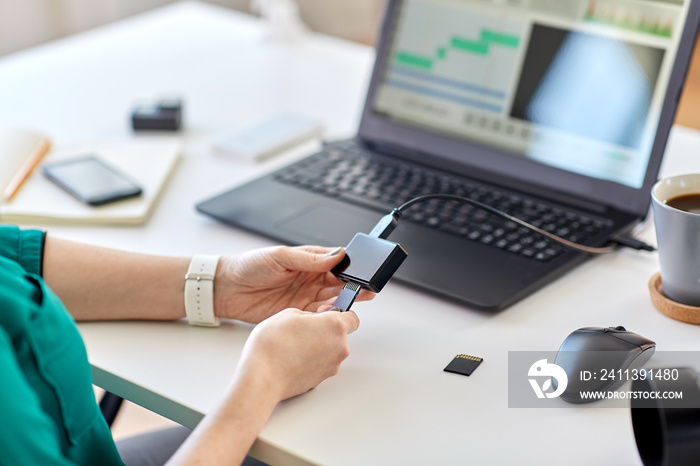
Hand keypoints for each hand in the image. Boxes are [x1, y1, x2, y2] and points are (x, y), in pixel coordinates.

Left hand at [214, 245, 373, 322]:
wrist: (227, 289)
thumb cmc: (250, 266)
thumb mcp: (280, 256)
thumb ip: (309, 259)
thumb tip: (337, 254)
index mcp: (309, 260)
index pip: (337, 264)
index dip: (349, 269)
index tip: (360, 274)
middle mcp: (310, 278)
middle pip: (339, 284)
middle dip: (352, 288)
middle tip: (363, 292)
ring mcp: (305, 296)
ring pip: (332, 301)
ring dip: (341, 303)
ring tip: (348, 305)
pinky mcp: (297, 313)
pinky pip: (317, 316)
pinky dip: (325, 316)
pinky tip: (330, 315)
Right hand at [235, 308, 359, 399]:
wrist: (262, 378)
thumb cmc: (273, 346)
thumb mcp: (289, 313)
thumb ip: (310, 314)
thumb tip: (313, 319)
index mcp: (335, 327)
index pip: (352, 318)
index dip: (341, 314)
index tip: (329, 313)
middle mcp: (339, 348)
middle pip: (340, 335)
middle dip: (325, 331)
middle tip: (303, 329)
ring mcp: (331, 366)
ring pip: (330, 351)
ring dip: (317, 346)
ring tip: (294, 345)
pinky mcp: (321, 380)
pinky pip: (320, 364)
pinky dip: (311, 361)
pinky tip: (293, 358)